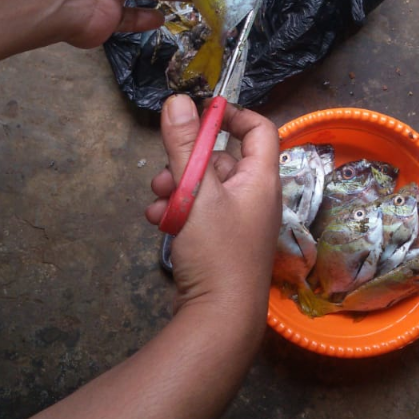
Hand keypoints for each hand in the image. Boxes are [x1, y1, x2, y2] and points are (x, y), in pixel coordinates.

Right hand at [146, 96, 281, 328]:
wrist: (220, 317)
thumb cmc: (217, 252)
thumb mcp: (196, 192)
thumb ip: (185, 145)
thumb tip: (178, 101)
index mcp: (260, 180)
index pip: (259, 129)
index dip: (232, 115)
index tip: (201, 113)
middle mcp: (255, 198)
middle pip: (221, 159)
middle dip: (187, 160)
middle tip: (165, 172)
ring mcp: (239, 222)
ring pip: (204, 187)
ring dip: (176, 187)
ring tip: (158, 200)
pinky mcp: (221, 243)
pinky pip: (199, 213)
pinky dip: (178, 211)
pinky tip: (158, 221)